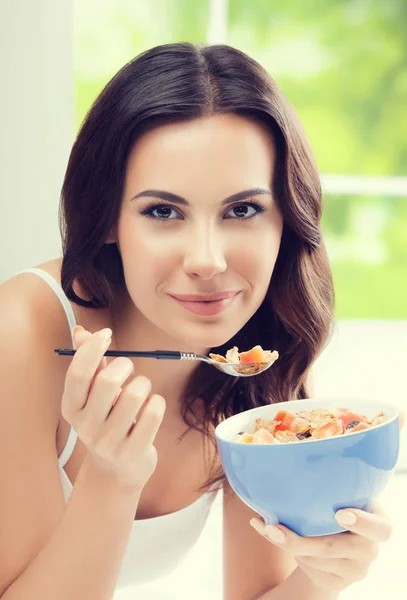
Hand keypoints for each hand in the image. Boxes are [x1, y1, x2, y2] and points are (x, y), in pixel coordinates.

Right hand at [61, 326, 165, 491]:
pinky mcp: (134, 451)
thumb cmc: (106, 420)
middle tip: (129, 369)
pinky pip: (153, 412)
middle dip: (125, 365)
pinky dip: (157, 402)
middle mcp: (86, 427)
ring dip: (143, 384)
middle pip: (107, 382)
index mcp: (72, 409)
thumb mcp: (93, 395)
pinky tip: (151, 408)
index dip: (92, 349)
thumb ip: (89, 364)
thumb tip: (81, 332)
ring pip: (135, 394)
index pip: (78, 374)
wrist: (116, 470)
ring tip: (141, 391)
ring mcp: (110, 442)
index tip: (106, 334)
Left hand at [249, 410, 404, 592]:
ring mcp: (352, 567)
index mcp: (373, 517)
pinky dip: (282, 542)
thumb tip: (397, 414)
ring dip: (292, 541)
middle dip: (318, 542)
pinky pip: (306, 566)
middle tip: (286, 530)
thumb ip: (354, 455)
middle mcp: (367, 546)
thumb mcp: (345, 482)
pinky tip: (263, 526)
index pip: (381, 526)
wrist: (330, 548)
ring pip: (321, 558)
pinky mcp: (333, 579)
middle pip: (350, 551)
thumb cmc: (338, 505)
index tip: (341, 512)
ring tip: (267, 524)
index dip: (364, 522)